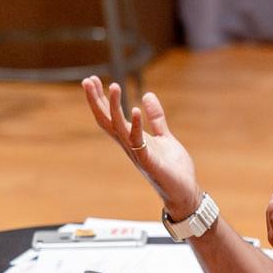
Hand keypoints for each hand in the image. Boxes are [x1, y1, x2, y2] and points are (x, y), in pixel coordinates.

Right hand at [82, 76, 200, 218]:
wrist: (184, 192)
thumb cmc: (173, 168)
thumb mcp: (165, 137)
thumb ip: (156, 118)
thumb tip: (147, 96)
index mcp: (132, 139)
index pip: (110, 116)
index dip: (101, 99)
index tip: (92, 81)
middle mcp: (129, 145)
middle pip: (106, 120)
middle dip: (97, 101)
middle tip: (88, 80)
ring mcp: (137, 153)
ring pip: (119, 128)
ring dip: (115, 107)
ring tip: (114, 86)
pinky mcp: (148, 161)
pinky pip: (138, 142)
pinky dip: (137, 126)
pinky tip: (137, 110)